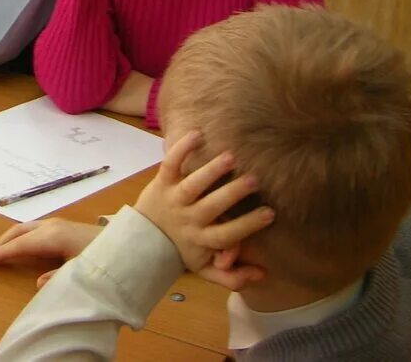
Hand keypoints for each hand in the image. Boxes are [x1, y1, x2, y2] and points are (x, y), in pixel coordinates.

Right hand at [0, 218, 102, 287]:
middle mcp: (51, 226)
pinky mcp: (61, 226)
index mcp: (52, 236)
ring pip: (24, 228)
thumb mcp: (82, 271)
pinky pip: (33, 229)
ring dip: (9, 239)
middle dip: (0, 244)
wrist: (128, 242)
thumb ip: (58, 278)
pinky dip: (20, 237)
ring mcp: (56, 223)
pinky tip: (19, 246)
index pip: (19, 246)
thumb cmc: (105, 256)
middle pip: (17, 232)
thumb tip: (37, 285)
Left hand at [133, 130, 274, 290]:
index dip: (248, 225)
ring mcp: (174, 199)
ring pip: (193, 185)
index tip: (270, 213)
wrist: (140, 240)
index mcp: (201, 240)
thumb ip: (231, 276)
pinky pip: (171, 164)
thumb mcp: (203, 270)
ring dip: (211, 171)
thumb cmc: (180, 250)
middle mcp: (189, 219)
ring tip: (230, 157)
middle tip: (254, 180)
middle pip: (212, 207)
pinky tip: (197, 133)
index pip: (227, 235)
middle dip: (233, 194)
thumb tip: (262, 274)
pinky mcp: (162, 182)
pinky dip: (181, 148)